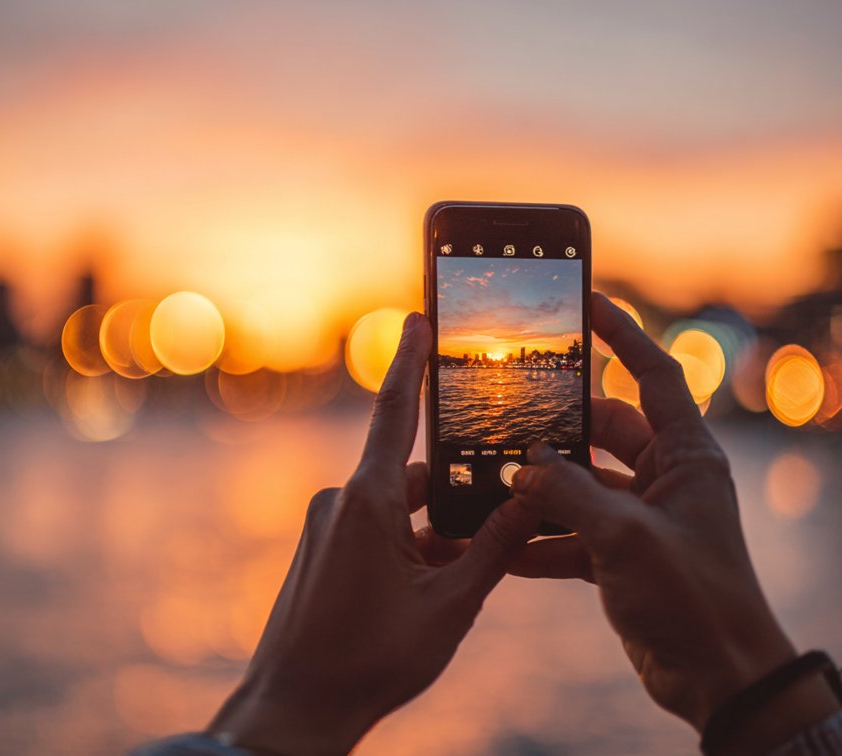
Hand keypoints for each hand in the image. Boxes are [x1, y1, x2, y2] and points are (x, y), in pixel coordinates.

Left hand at [207, 312, 538, 754]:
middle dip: (458, 495)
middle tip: (505, 508)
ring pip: (399, 511)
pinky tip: (436, 587)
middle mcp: (340, 502)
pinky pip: (376, 532)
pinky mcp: (322, 553)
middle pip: (414, 476)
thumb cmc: (370, 659)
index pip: (396, 413)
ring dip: (436, 533)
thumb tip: (530, 501)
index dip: (410, 363)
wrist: (297, 705)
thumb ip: (493, 548)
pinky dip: (411, 549)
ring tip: (470, 574)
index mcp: (367, 501)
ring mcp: (327, 528)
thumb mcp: (450, 605)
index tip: (416, 317)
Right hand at [508, 293, 839, 749]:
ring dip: (537, 491)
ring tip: (488, 486)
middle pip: (600, 432)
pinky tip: (496, 548)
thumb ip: (566, 494)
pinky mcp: (619, 558)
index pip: (653, 376)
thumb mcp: (623, 537)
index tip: (587, 302)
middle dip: (553, 432)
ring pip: (576, 485)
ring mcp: (640, 519)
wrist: (718, 677)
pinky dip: (535, 541)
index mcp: (686, 457)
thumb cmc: (693, 597)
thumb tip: (521, 469)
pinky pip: (568, 534)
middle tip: (503, 423)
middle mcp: (665, 480)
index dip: (622, 336)